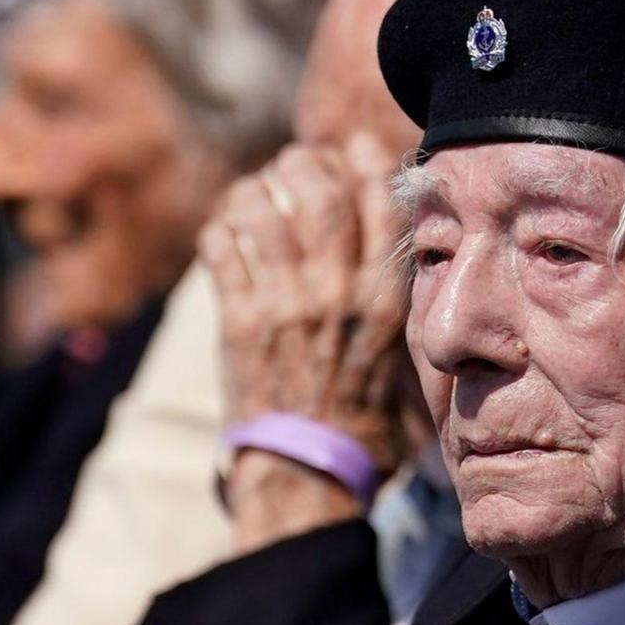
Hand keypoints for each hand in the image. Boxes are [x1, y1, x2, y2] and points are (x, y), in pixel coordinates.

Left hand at [204, 133, 411, 475]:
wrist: (306, 476)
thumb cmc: (361, 428)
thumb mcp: (403, 362)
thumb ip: (396, 306)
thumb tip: (398, 255)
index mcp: (385, 301)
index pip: (379, 201)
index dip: (361, 160)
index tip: (349, 148)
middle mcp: (337, 294)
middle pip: (317, 190)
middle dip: (302, 165)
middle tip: (293, 167)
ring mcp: (283, 305)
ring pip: (262, 208)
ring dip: (255, 190)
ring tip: (255, 195)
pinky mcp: (237, 321)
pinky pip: (222, 245)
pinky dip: (221, 228)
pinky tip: (226, 234)